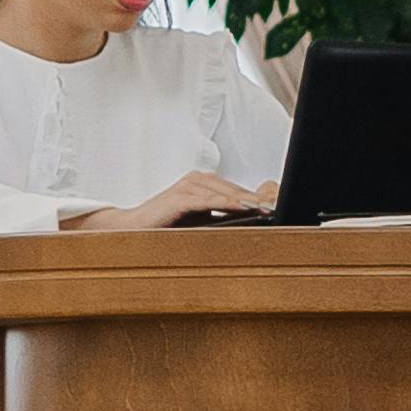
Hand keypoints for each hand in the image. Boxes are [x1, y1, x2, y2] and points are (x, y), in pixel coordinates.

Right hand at [71, 170, 281, 231]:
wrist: (133, 230)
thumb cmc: (167, 226)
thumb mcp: (199, 220)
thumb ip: (221, 217)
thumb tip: (250, 220)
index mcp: (203, 184)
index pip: (236, 190)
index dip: (257, 197)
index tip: (277, 205)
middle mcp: (196, 180)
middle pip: (233, 188)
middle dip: (256, 198)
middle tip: (277, 206)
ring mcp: (187, 187)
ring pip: (222, 192)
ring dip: (245, 199)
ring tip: (265, 208)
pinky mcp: (178, 198)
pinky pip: (206, 200)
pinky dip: (224, 203)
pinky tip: (240, 208)